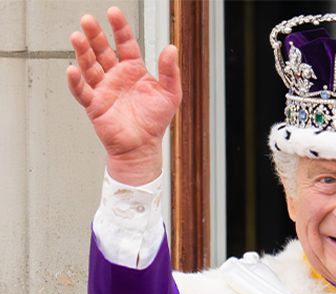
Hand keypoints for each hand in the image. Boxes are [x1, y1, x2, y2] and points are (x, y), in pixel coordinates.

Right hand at [66, 8, 180, 183]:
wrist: (143, 147)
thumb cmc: (155, 121)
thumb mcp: (170, 94)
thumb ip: (170, 71)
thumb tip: (171, 48)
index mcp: (134, 70)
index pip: (125, 44)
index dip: (119, 28)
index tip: (113, 13)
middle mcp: (116, 76)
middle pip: (102, 50)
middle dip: (95, 35)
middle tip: (87, 20)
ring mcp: (103, 88)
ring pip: (89, 66)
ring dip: (82, 52)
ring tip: (77, 37)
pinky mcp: (94, 104)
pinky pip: (82, 91)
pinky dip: (76, 81)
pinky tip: (72, 69)